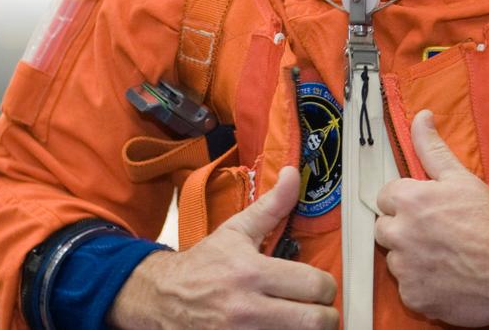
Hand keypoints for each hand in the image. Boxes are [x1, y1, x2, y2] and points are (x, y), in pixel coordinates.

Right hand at [107, 166, 337, 329]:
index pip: (314, 285)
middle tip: (319, 308)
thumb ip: (272, 205)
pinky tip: (282, 328)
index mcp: (252, 272)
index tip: (320, 286)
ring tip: (302, 320)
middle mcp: (247, 308)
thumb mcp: (236, 230)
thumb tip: (293, 174)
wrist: (163, 297)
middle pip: (314, 322)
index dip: (326, 285)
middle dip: (325, 315)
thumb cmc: (204, 264)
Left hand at [374, 110, 488, 325]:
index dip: (407, 201)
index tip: (427, 209)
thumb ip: (433, 148)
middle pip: (384, 229)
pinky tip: (446, 277)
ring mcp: (406, 269)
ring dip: (411, 258)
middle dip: (403, 229)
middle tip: (436, 233)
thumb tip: (421, 117)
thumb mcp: (462, 178)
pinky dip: (423, 284)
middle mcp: (401, 234)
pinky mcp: (415, 297)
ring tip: (444, 256)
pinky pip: (408, 288)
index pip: (386, 196)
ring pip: (395, 260)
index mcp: (409, 200)